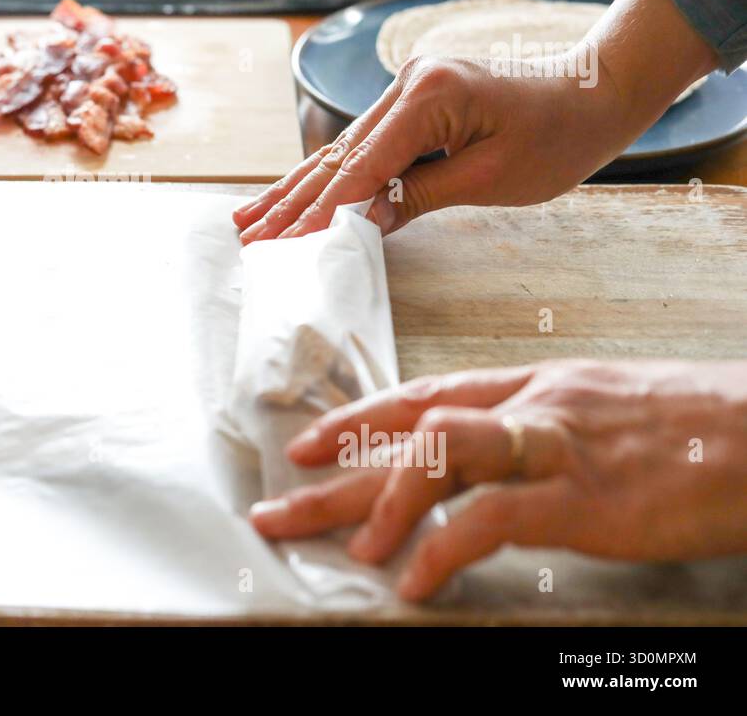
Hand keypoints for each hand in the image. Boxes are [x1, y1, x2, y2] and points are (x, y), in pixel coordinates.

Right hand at [234, 0, 718, 241]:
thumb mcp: (492, 178)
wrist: (592, 91)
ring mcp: (404, 89)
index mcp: (429, 96)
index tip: (284, 244)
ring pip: (338, 151)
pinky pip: (359, 147)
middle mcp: (406, 85)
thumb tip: (361, 222)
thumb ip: (419, 197)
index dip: (321, 211)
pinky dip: (325, 177)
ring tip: (247, 220)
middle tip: (247, 238)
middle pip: (335, 156)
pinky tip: (291, 194)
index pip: (361, 166)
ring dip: (294, 190)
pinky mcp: (408, 102)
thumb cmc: (558, 136)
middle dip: (289, 202)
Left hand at [248, 359, 746, 600]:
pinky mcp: (584, 497)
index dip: (358, 418)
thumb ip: (540, 430)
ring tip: (347, 553)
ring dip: (382, 506)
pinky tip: (417, 584)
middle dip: (337, 471)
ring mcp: (553, 447)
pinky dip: (443, 550)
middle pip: (409, 431)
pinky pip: (491, 518)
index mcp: (532, 386)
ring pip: (439, 456)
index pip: (423, 394)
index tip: (308, 442)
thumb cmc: (693, 430)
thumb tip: (489, 461)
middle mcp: (529, 406)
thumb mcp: (602, 414)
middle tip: (277, 508)